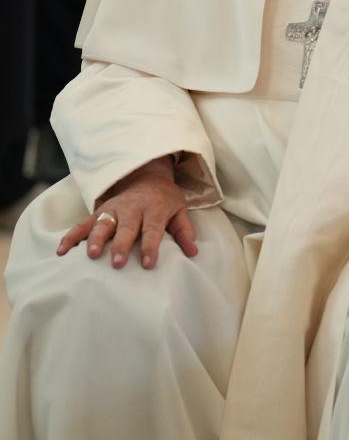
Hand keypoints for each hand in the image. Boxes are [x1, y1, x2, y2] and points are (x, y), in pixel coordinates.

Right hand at [57, 156, 196, 269]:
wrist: (146, 176)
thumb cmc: (164, 199)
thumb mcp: (179, 210)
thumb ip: (184, 231)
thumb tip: (193, 253)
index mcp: (155, 209)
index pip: (153, 229)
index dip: (151, 246)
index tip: (148, 264)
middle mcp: (133, 208)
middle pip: (127, 227)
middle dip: (122, 245)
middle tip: (117, 263)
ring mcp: (114, 209)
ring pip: (103, 223)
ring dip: (97, 239)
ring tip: (91, 254)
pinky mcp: (99, 211)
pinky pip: (83, 223)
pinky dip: (72, 235)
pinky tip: (62, 250)